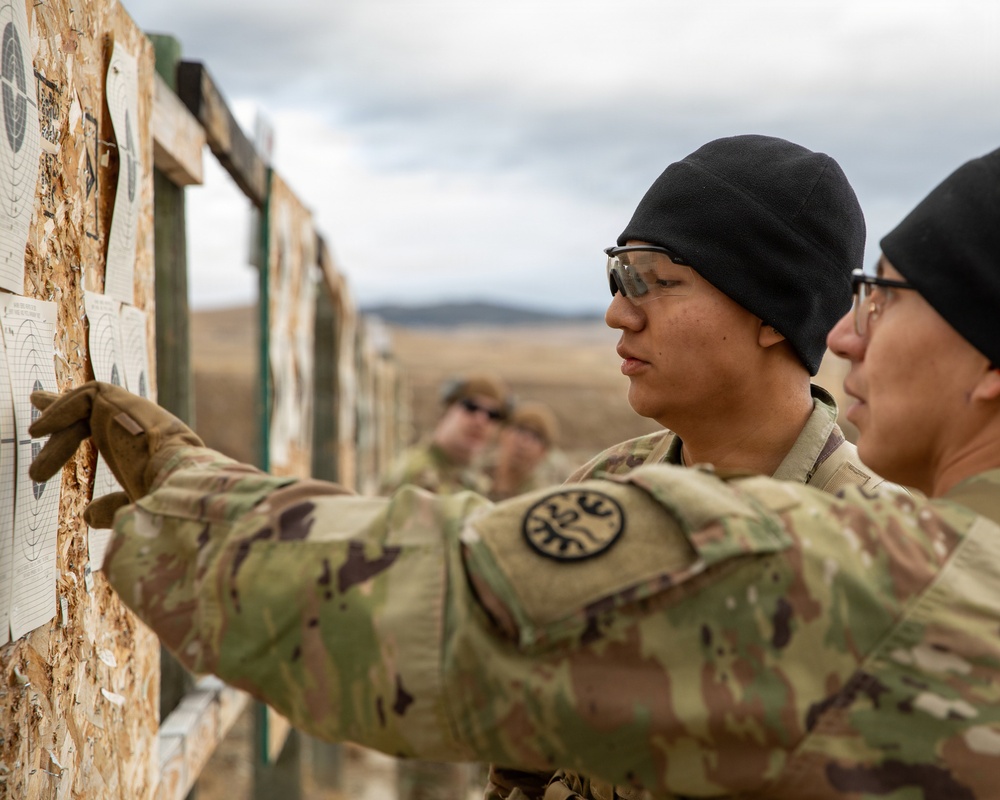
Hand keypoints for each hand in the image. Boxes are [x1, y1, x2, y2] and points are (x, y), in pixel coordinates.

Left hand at [29, 381, 203, 526]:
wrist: (180, 483)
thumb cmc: (167, 501)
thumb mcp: (138, 506)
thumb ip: (114, 508)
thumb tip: (87, 514)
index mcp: (146, 447)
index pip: (109, 433)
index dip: (78, 435)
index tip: (52, 440)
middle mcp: (138, 426)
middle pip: (93, 412)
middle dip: (60, 414)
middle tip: (36, 430)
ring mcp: (132, 411)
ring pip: (84, 411)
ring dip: (58, 440)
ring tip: (37, 475)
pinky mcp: (120, 400)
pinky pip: (85, 396)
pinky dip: (59, 410)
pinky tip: (39, 432)